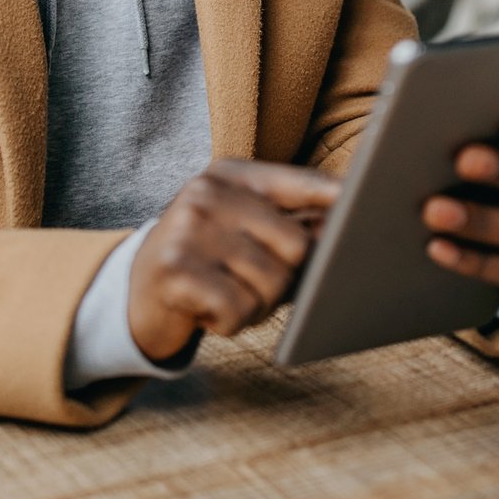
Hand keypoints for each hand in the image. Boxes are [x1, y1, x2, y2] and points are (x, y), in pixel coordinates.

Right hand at [128, 159, 340, 361]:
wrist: (132, 296)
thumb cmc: (205, 263)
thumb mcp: (240, 232)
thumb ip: (287, 225)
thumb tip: (344, 228)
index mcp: (231, 175)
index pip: (300, 183)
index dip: (337, 197)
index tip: (367, 201)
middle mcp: (209, 194)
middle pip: (297, 246)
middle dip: (285, 280)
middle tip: (250, 285)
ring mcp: (189, 229)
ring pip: (272, 283)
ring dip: (256, 306)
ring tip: (225, 295)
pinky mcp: (176, 271)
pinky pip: (239, 309)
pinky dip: (231, 323)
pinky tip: (207, 311)